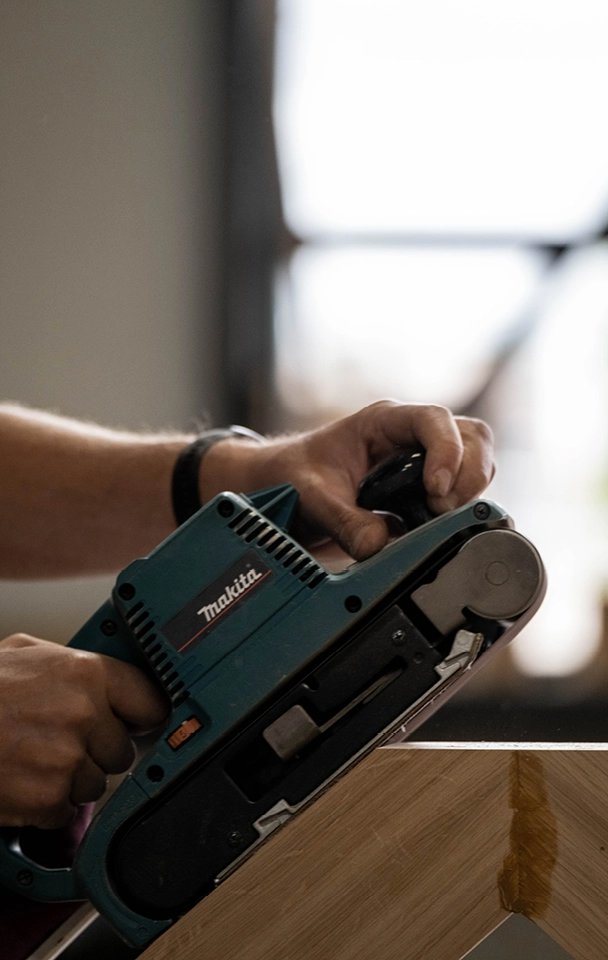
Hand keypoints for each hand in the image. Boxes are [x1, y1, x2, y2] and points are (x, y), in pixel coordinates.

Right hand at [0, 634, 167, 827]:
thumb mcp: (27, 653)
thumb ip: (76, 666)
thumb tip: (110, 680)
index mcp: (86, 673)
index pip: (149, 700)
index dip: (142, 715)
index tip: (139, 722)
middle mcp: (84, 714)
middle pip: (122, 749)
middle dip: (96, 750)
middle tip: (60, 739)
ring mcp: (68, 759)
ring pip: (96, 783)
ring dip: (71, 778)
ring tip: (34, 757)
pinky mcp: (49, 798)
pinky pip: (67, 810)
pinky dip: (47, 804)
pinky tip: (23, 780)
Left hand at [201, 401, 494, 559]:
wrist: (285, 485)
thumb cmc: (295, 476)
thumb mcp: (312, 497)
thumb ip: (343, 521)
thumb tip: (379, 544)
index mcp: (384, 422)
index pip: (434, 420)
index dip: (447, 451)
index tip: (436, 490)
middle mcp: (411, 435)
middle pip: (472, 436)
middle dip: (469, 474)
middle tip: (442, 510)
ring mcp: (424, 459)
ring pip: (477, 460)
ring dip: (470, 491)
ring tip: (441, 520)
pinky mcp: (427, 487)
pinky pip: (464, 490)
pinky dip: (462, 509)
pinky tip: (437, 529)